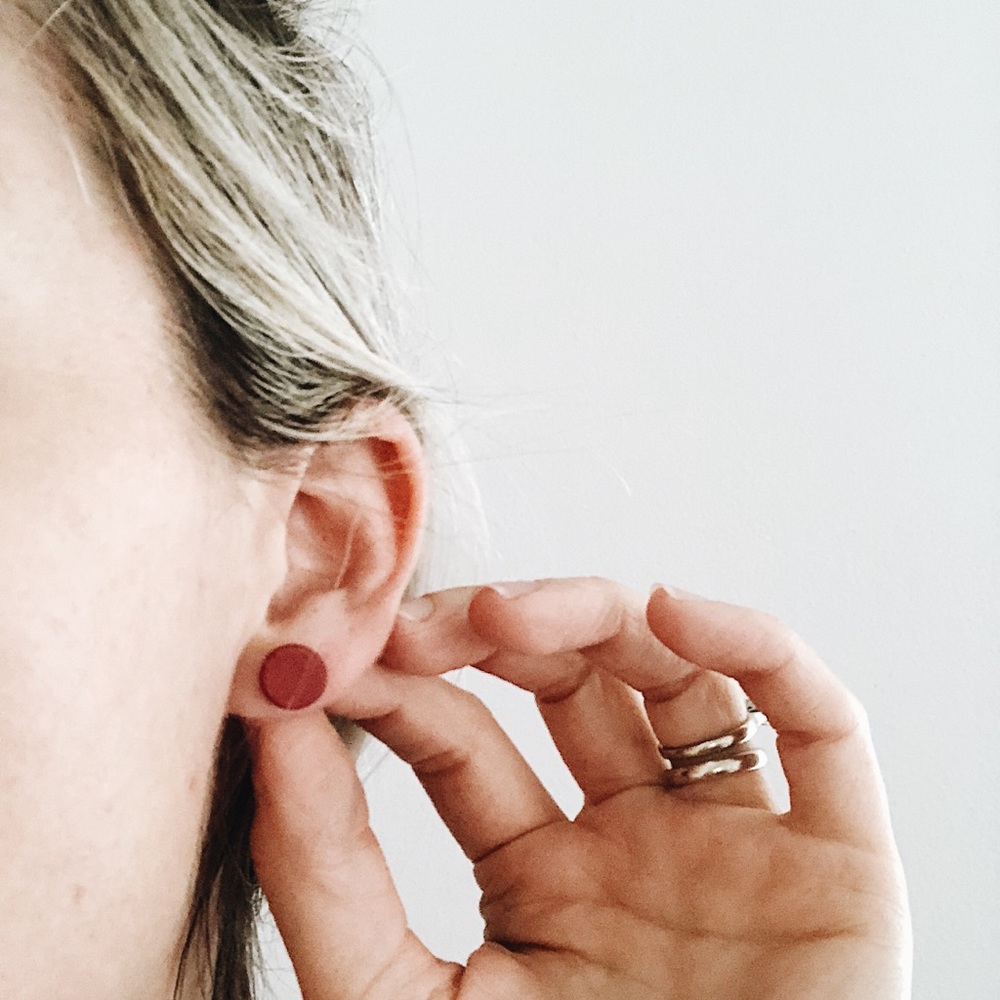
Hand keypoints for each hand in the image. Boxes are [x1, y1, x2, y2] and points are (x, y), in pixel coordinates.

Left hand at [248, 579, 911, 998]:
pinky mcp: (838, 857)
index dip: (402, 687)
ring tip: (512, 618)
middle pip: (571, 684)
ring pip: (678, 675)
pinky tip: (675, 614)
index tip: (338, 652)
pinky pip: (815, 720)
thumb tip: (273, 726)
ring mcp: (735, 840)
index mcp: (540, 878)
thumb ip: (328, 879)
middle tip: (420, 625)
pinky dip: (754, 646)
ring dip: (599, 615)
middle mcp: (637, 841)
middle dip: (493, 632)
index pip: (463, 742)